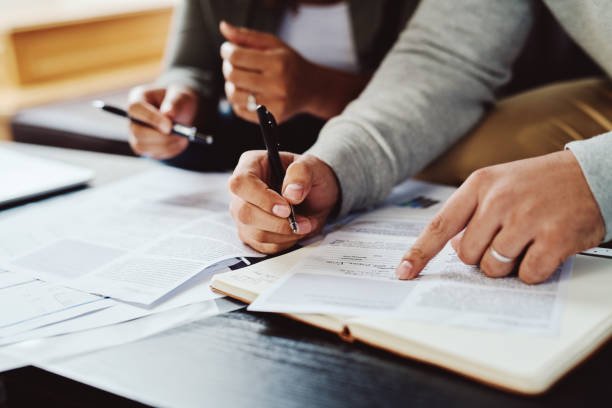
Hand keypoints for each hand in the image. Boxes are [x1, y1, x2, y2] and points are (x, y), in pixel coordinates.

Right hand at [127, 84, 197, 158]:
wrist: (183, 113)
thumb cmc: (180, 101)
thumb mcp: (181, 97)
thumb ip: (174, 103)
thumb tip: (167, 114)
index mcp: (138, 98)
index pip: (135, 109)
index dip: (151, 119)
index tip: (170, 126)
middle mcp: (133, 117)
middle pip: (138, 132)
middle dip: (162, 137)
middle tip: (181, 135)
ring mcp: (135, 133)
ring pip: (144, 146)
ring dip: (167, 145)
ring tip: (183, 137)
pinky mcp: (143, 147)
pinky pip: (152, 153)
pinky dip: (169, 150)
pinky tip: (178, 142)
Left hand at [219, 21, 323, 123]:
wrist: (311, 88)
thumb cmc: (289, 63)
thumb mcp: (274, 44)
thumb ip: (248, 36)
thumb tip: (224, 27)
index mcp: (278, 63)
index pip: (237, 56)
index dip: (226, 51)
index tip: (228, 49)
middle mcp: (278, 85)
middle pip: (233, 76)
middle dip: (227, 67)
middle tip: (232, 64)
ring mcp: (275, 104)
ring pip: (234, 96)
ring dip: (230, 85)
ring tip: (237, 79)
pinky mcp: (271, 118)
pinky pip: (240, 111)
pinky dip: (237, 101)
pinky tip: (246, 92)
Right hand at [229, 151, 339, 253]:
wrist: (316, 196)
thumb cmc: (310, 177)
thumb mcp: (313, 166)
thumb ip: (302, 173)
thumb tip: (291, 194)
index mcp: (251, 165)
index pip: (241, 183)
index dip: (262, 198)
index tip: (287, 208)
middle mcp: (242, 191)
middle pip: (244, 212)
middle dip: (277, 222)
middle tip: (301, 221)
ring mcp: (243, 214)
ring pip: (254, 233)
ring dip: (284, 233)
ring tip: (305, 224)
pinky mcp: (251, 233)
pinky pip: (263, 246)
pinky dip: (284, 242)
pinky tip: (296, 230)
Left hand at [396, 151, 604, 283]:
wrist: (592, 174)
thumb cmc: (538, 183)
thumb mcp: (498, 184)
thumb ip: (470, 214)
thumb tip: (452, 247)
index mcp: (479, 185)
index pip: (439, 225)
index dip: (419, 253)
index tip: (404, 272)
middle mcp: (499, 200)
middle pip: (466, 255)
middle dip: (481, 256)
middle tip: (504, 239)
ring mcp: (527, 219)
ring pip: (493, 267)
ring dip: (507, 265)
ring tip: (525, 241)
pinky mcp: (554, 238)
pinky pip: (526, 275)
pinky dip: (533, 270)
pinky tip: (544, 249)